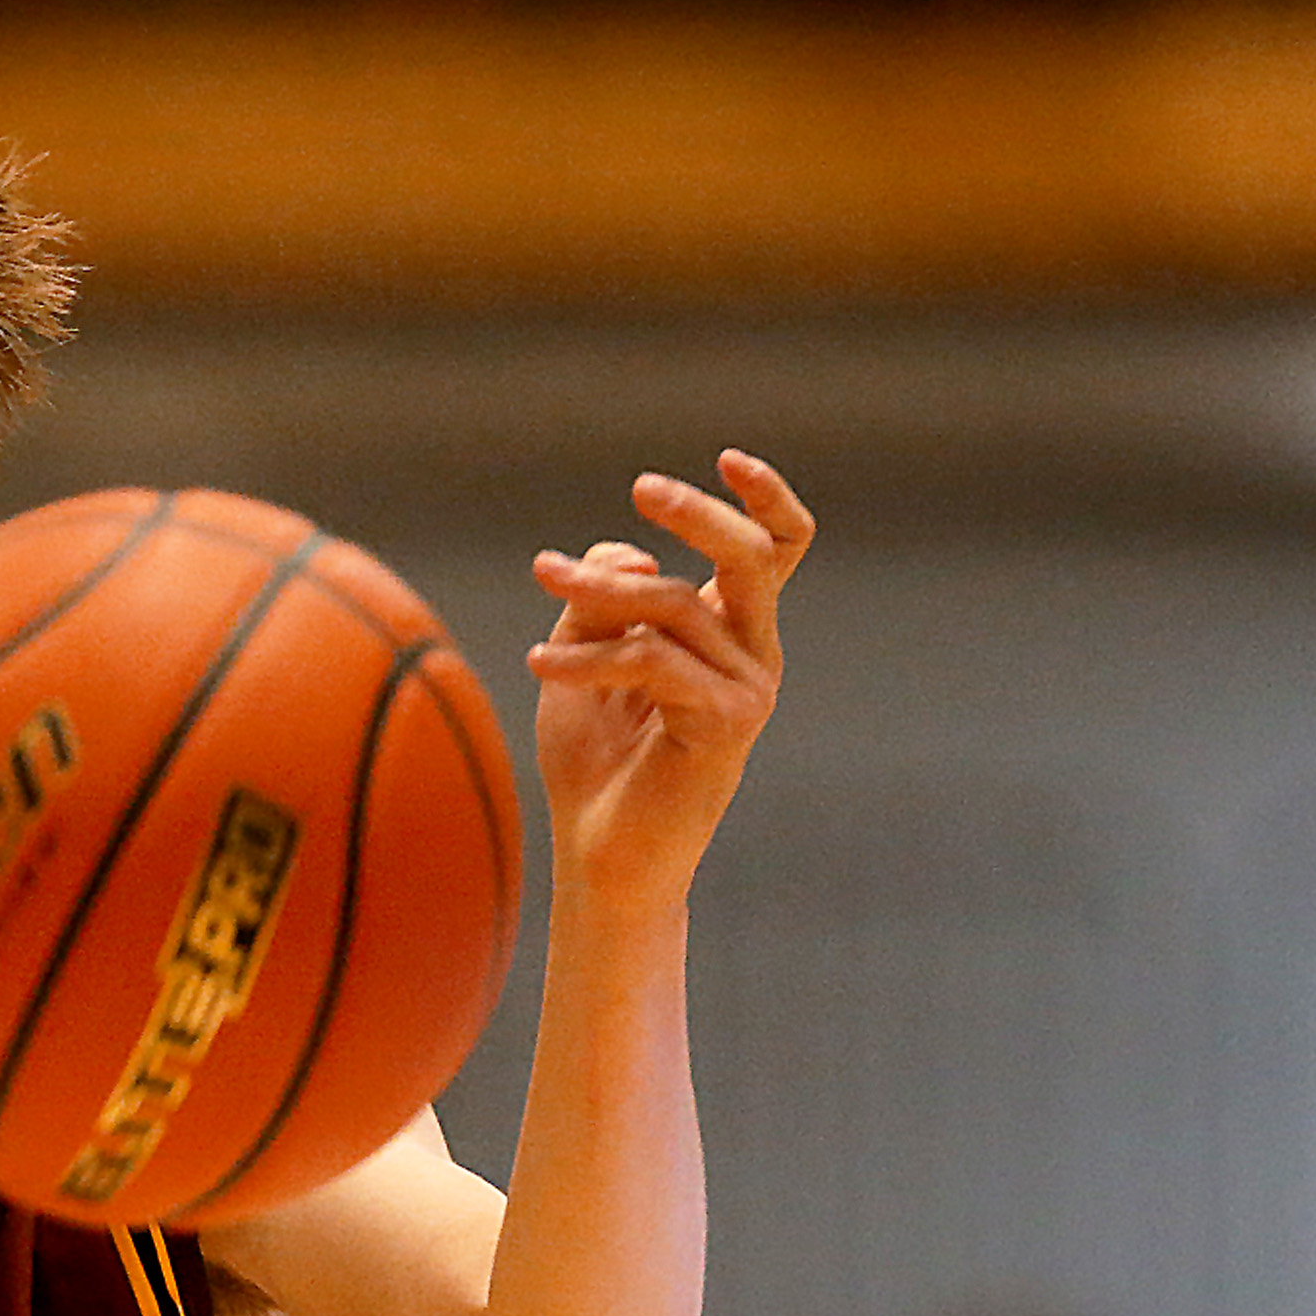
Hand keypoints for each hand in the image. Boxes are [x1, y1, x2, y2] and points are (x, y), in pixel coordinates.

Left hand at [527, 450, 812, 913]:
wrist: (600, 857)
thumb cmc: (592, 758)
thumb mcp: (583, 651)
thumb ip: (602, 595)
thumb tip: (636, 557)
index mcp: (729, 630)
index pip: (776, 549)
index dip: (767, 497)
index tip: (727, 458)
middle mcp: (753, 653)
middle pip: (750, 557)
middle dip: (696, 514)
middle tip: (639, 487)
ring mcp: (750, 690)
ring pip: (678, 605)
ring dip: (598, 589)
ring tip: (542, 576)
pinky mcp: (729, 723)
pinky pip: (654, 660)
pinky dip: (589, 655)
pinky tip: (539, 663)